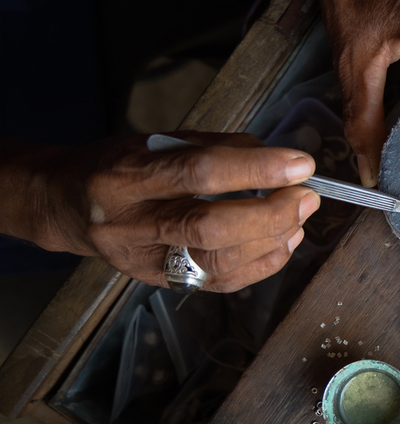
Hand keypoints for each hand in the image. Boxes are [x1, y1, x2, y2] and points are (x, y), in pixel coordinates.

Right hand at [0, 132, 320, 292]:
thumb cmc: (119, 165)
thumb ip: (215, 147)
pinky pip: (222, 282)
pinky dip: (262, 264)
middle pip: (210, 227)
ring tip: (300, 217)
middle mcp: (132, 223)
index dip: (255, 168)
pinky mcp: (163, 283)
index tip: (299, 163)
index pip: (197, 172)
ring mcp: (145, 261)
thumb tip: (275, 157)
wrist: (68, 206)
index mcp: (125, 176)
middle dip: (270, 213)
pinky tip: (284, 242)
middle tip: (306, 197)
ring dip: (272, 240)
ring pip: (219, 261)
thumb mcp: (157, 141)